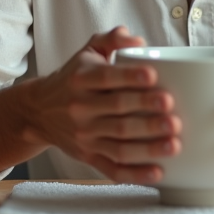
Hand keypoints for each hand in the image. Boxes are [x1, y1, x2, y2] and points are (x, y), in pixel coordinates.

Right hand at [28, 26, 181, 183]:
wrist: (39, 111)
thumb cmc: (73, 78)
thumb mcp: (88, 51)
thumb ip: (112, 39)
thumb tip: (138, 41)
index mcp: (82, 79)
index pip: (106, 78)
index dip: (130, 77)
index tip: (153, 76)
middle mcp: (81, 109)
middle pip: (117, 112)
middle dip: (146, 112)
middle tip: (172, 111)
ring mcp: (85, 136)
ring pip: (118, 144)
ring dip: (148, 147)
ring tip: (174, 143)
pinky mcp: (88, 157)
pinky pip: (113, 169)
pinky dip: (135, 174)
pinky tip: (158, 172)